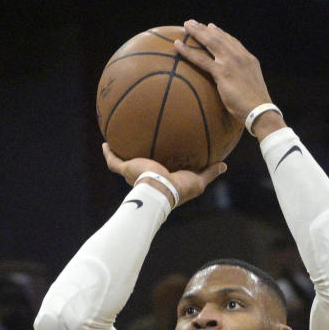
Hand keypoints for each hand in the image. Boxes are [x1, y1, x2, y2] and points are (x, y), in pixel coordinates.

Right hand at [102, 143, 225, 207]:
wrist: (161, 190)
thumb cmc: (178, 189)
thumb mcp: (198, 180)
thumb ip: (209, 172)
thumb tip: (224, 165)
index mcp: (162, 179)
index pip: (160, 170)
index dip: (161, 163)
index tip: (163, 155)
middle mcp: (146, 176)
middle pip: (140, 165)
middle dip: (139, 158)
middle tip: (139, 145)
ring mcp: (134, 173)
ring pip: (124, 162)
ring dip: (120, 152)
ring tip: (118, 139)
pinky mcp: (126, 169)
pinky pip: (113, 160)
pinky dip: (108, 152)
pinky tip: (104, 142)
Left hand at [175, 21, 275, 125]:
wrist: (260, 111)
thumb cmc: (257, 107)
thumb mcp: (252, 88)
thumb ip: (243, 81)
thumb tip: (236, 87)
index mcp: (248, 59)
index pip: (232, 42)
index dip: (221, 33)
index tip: (211, 27)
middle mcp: (240, 56)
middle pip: (220, 37)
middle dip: (205, 29)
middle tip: (193, 22)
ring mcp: (231, 63)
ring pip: (211, 42)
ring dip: (197, 32)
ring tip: (186, 25)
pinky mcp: (222, 72)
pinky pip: (201, 59)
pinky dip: (188, 51)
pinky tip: (178, 44)